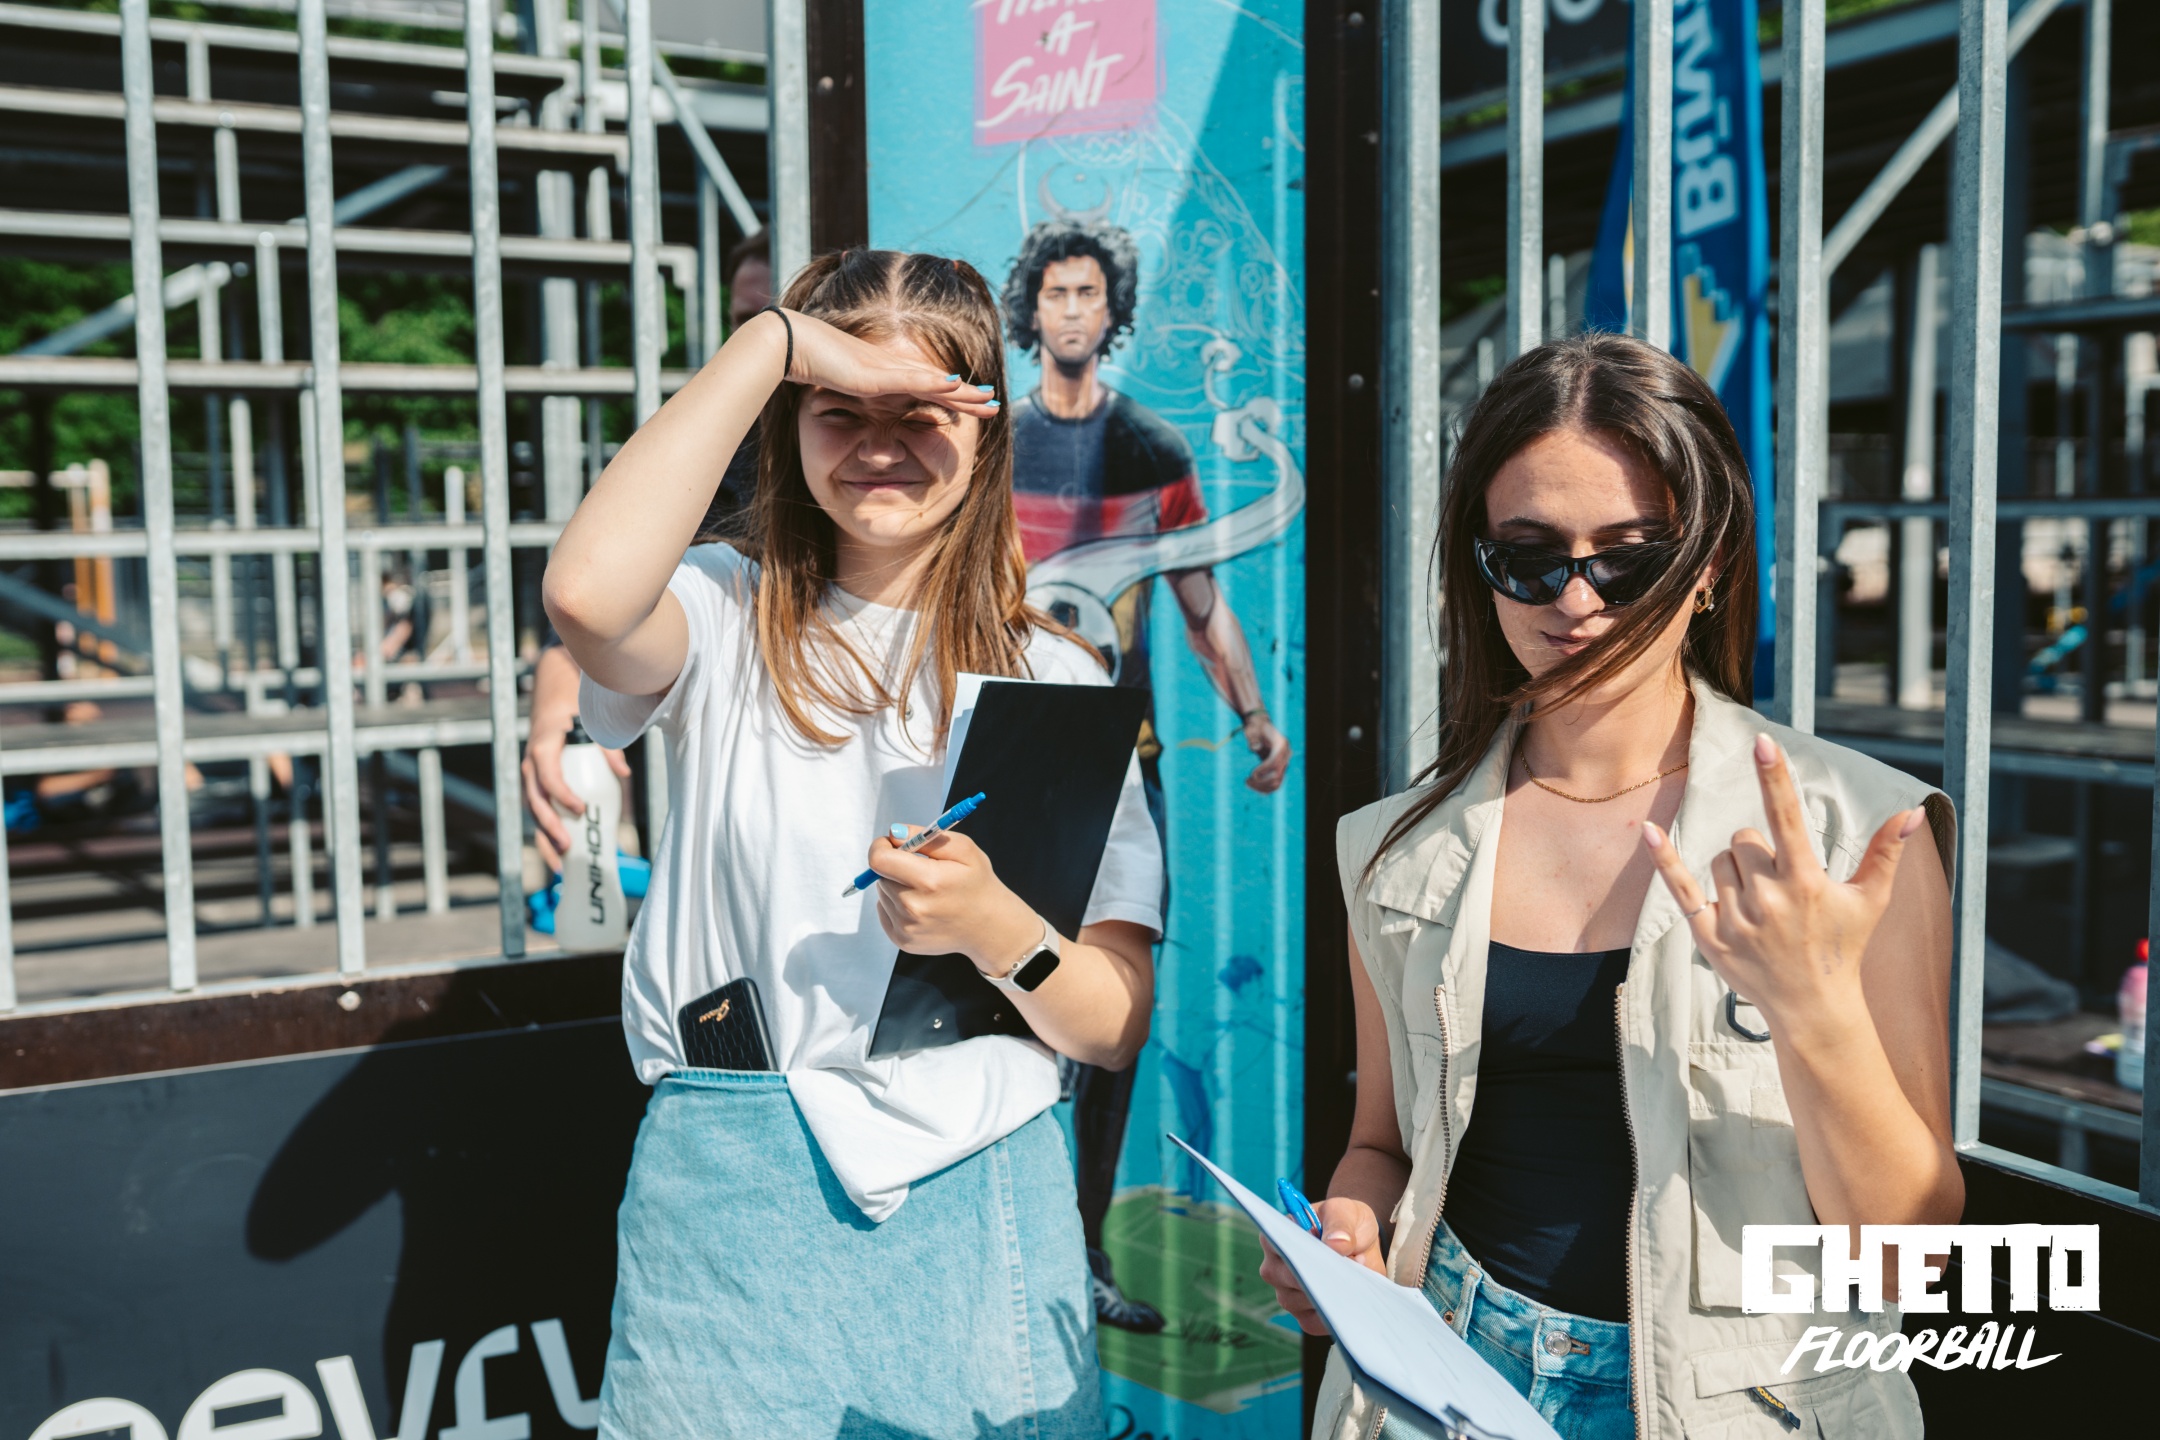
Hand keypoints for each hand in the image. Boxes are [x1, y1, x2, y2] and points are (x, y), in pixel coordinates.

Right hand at [522, 649, 628, 870]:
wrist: (553, 690)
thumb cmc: (575, 706)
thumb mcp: (593, 719)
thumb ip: (608, 745)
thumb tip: (624, 772)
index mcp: (543, 747)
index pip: (547, 776)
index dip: (561, 794)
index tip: (579, 808)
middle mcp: (531, 763)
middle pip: (535, 801)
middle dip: (549, 826)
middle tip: (568, 847)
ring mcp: (531, 775)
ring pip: (533, 811)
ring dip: (545, 838)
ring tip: (561, 865)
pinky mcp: (536, 783)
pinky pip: (538, 811)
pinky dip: (547, 833)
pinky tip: (560, 856)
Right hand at [771, 309, 1000, 417]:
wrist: (787, 343)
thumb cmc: (806, 362)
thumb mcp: (836, 384)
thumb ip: (851, 391)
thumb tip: (858, 403)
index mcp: (884, 374)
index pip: (925, 387)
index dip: (951, 396)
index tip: (973, 403)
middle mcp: (890, 369)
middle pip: (938, 384)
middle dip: (968, 396)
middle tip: (996, 404)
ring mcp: (884, 370)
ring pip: (933, 382)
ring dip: (963, 392)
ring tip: (989, 400)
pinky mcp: (874, 375)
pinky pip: (909, 381)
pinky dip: (933, 385)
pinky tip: (955, 387)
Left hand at [867, 825, 1039, 970]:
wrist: (989, 927)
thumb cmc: (977, 884)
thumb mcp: (963, 849)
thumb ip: (925, 837)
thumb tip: (893, 834)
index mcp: (929, 881)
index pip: (880, 860)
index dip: (881, 847)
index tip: (892, 844)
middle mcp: (913, 908)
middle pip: (880, 875)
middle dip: (895, 867)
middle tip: (920, 870)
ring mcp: (906, 928)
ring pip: (883, 893)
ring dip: (897, 886)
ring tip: (926, 892)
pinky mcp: (902, 940)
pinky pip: (884, 911)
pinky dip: (896, 905)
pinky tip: (921, 907)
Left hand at [1243, 712, 1290, 792]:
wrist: (1260, 727)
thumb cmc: (1254, 728)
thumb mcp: (1252, 729)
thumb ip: (1253, 737)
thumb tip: (1255, 747)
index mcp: (1281, 744)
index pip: (1275, 762)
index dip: (1263, 770)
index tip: (1251, 773)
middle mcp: (1286, 755)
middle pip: (1277, 775)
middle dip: (1261, 781)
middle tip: (1246, 780)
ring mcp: (1284, 763)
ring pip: (1277, 783)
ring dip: (1262, 787)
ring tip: (1248, 783)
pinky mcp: (1280, 769)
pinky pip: (1275, 784)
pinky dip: (1264, 788)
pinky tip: (1253, 786)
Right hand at [1257, 1197, 1384, 1336]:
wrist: (1361, 1244)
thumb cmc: (1346, 1223)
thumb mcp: (1346, 1212)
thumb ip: (1341, 1224)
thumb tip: (1337, 1244)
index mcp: (1278, 1236)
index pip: (1282, 1248)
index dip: (1305, 1253)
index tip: (1330, 1253)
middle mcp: (1275, 1268)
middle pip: (1292, 1280)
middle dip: (1325, 1275)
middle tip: (1353, 1266)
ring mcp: (1287, 1294)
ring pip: (1303, 1303)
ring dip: (1333, 1294)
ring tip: (1355, 1278)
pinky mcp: (1303, 1315)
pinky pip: (1314, 1322)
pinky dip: (1335, 1314)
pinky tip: (1351, 1301)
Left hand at [1643, 733, 1925, 1038]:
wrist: (1812, 1008)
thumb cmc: (1843, 948)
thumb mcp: (1869, 901)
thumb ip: (1886, 853)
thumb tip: (1913, 811)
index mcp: (1806, 883)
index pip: (1787, 818)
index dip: (1774, 779)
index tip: (1761, 741)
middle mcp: (1769, 898)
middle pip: (1744, 840)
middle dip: (1758, 852)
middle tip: (1780, 887)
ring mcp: (1736, 919)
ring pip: (1719, 861)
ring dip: (1735, 872)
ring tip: (1761, 906)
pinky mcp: (1710, 936)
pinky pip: (1681, 888)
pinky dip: (1664, 859)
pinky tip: (1645, 829)